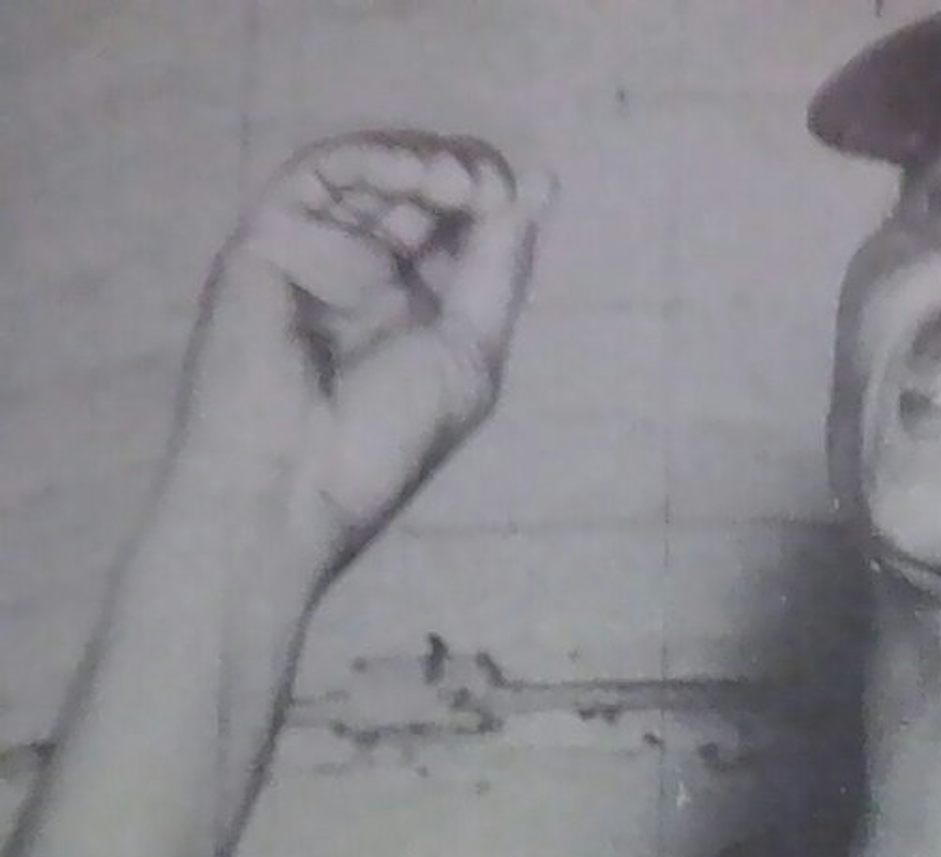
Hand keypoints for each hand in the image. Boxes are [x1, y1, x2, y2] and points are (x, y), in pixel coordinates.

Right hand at [168, 134, 546, 577]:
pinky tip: (408, 172)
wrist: (291, 483)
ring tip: (452, 181)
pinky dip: (368, 159)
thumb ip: (500, 266)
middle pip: (421, 191)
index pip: (462, 228)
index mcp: (417, 311)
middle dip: (462, 175)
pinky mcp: (269, 238)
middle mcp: (367, 276)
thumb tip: (542, 180)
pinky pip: (320, 174)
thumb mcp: (469, 352)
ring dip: (419, 162)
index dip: (492, 200)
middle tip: (484, 184)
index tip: (514, 196)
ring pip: (372, 173)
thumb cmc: (384, 441)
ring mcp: (317, 254)